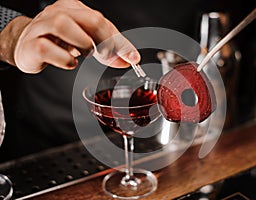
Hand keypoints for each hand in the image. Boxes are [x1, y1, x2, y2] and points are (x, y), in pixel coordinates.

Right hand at [2, 0, 139, 72]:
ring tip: (85, 54)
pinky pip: (46, 48)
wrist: (26, 44)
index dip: (120, 41)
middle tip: (108, 56)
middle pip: (89, 19)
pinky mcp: (31, 45)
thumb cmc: (59, 41)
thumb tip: (131, 59)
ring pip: (64, 25)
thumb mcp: (86, 40)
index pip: (102, 21)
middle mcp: (58, 12)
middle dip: (106, 40)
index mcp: (73, 8)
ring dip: (83, 44)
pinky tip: (69, 63)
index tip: (133, 58)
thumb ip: (108, 48)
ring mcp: (42, 27)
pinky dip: (64, 59)